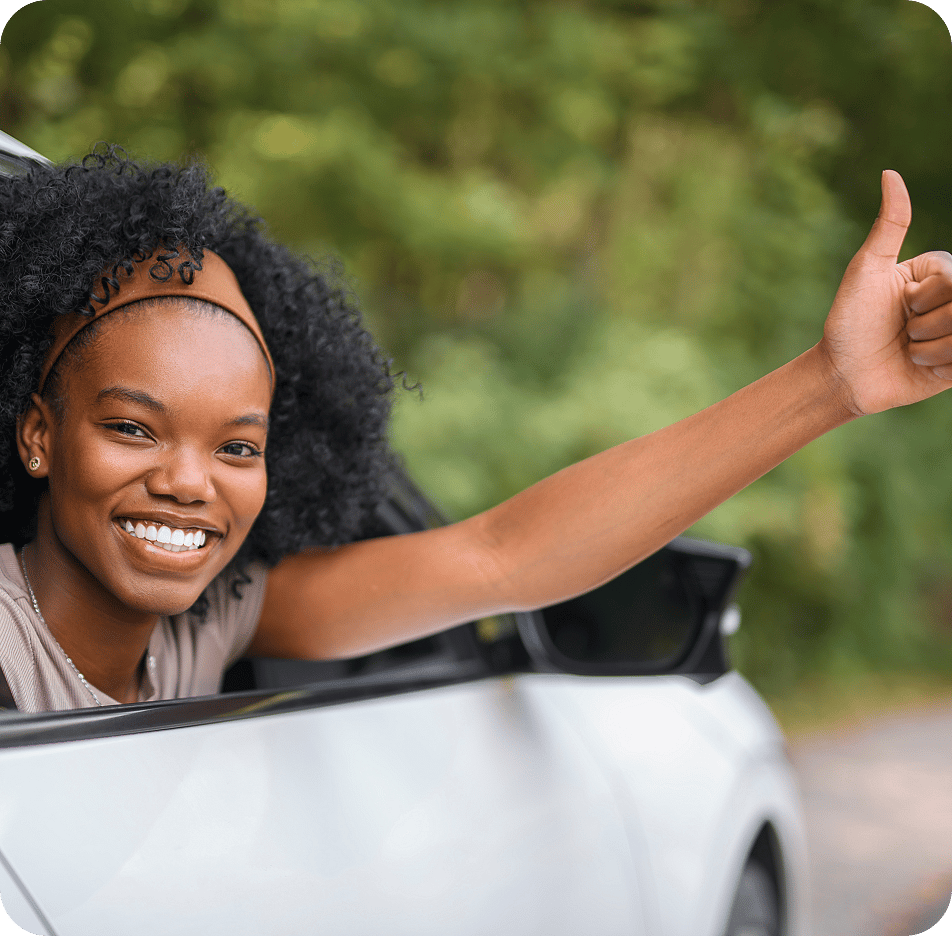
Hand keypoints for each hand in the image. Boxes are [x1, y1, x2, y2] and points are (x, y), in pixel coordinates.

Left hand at [819, 169, 951, 415]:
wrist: (842, 374)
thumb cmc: (849, 321)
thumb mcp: (866, 270)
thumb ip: (889, 225)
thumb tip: (890, 173)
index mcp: (938, 272)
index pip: (951, 278)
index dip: (921, 297)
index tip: (899, 303)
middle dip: (924, 322)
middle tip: (902, 329)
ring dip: (927, 347)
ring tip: (908, 348)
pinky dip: (937, 363)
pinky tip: (920, 365)